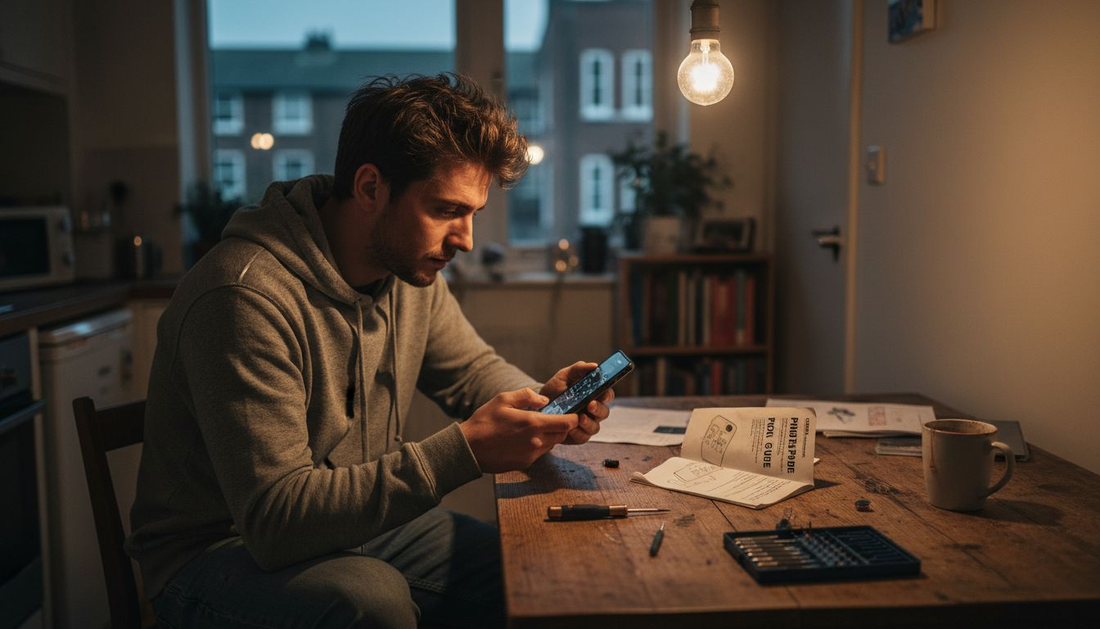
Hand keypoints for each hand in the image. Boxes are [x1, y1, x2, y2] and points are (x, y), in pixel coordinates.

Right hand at [459, 387, 579, 472]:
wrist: (469, 448)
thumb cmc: (484, 421)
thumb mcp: (503, 399)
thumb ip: (527, 396)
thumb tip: (544, 400)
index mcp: (533, 423)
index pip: (567, 423)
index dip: (573, 417)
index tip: (572, 413)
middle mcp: (536, 442)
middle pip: (562, 435)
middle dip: (561, 426)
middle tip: (551, 418)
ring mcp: (531, 455)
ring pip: (551, 445)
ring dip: (549, 436)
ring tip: (534, 428)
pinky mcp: (525, 464)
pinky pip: (539, 453)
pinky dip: (537, 446)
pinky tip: (522, 439)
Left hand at [539, 361, 614, 444]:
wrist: (538, 406)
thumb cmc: (556, 389)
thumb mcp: (565, 375)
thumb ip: (579, 369)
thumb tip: (594, 366)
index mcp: (593, 395)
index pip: (607, 394)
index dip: (607, 394)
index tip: (602, 394)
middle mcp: (593, 410)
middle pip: (604, 412)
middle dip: (598, 409)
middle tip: (590, 405)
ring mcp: (587, 424)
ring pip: (595, 427)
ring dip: (589, 423)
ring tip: (579, 418)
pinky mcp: (578, 436)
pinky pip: (583, 437)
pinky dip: (578, 433)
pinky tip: (570, 429)